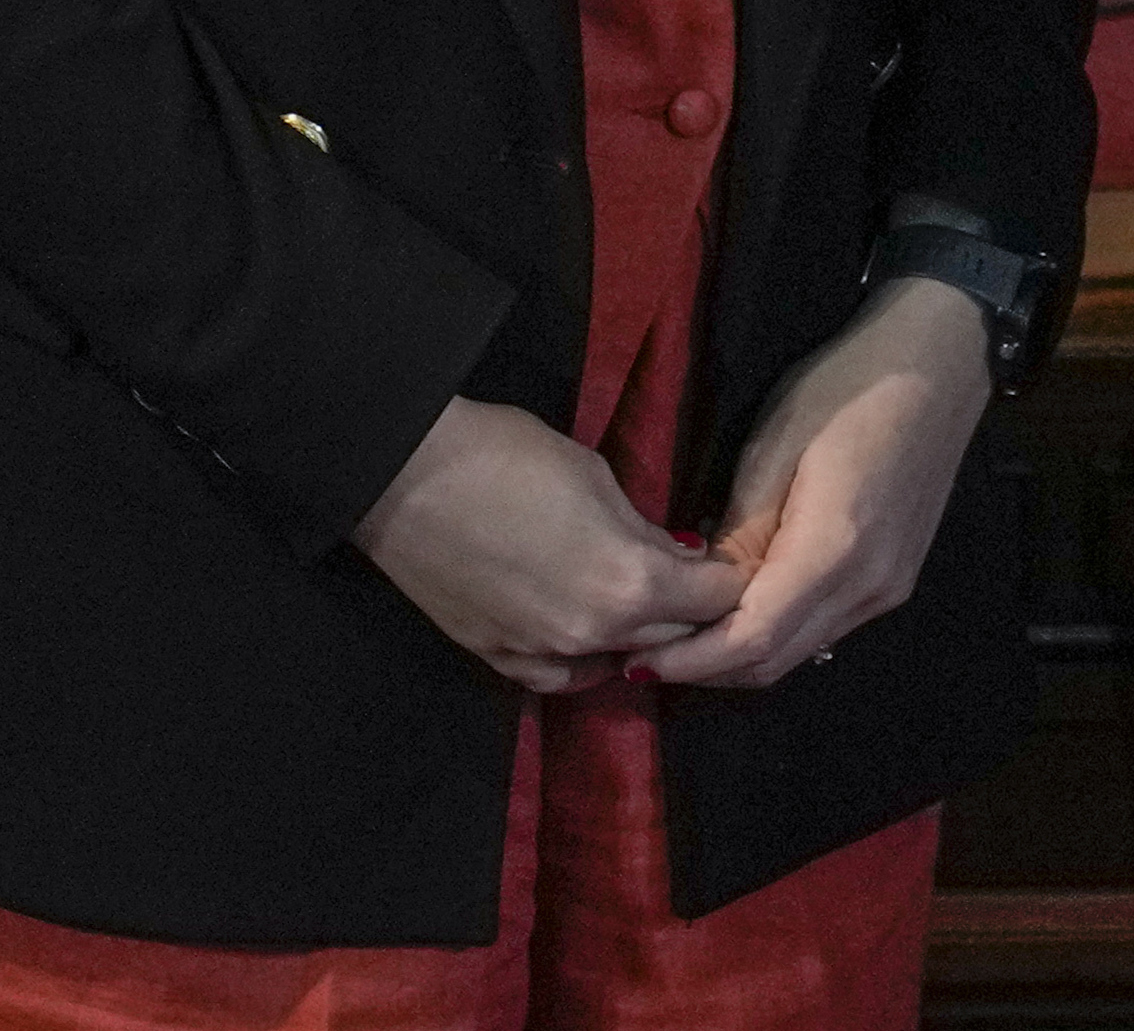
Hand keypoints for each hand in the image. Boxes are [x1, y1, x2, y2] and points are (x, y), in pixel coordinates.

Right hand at [352, 394, 744, 695]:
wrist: (406, 475)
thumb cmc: (508, 457)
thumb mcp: (598, 477)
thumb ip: (644, 530)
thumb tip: (676, 557)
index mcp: (631, 584)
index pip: (715, 601)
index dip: (727, 579)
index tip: (726, 561)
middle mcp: (595, 637)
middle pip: (674, 639)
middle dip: (690, 610)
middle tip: (687, 577)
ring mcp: (543, 656)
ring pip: (618, 661)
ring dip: (637, 636)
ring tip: (636, 601)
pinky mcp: (497, 661)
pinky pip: (559, 677)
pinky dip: (582, 659)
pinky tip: (584, 634)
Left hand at [639, 278, 994, 690]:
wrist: (938, 364)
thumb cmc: (847, 388)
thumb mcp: (773, 446)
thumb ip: (740, 531)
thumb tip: (699, 592)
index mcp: (836, 548)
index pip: (754, 637)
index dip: (693, 660)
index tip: (639, 661)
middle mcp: (870, 586)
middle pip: (777, 660)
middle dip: (708, 668)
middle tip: (646, 655)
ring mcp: (889, 588)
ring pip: (801, 651)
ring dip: (740, 656)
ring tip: (682, 636)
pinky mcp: (895, 579)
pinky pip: (825, 628)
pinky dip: (776, 633)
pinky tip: (738, 612)